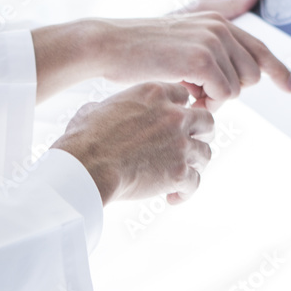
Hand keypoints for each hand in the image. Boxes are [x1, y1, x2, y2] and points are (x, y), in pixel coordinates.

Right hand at [52, 82, 214, 204]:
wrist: (87, 167)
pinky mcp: (179, 172)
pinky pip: (195, 182)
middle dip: (201, 133)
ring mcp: (180, 144)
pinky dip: (185, 191)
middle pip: (206, 121)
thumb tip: (101, 111)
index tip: (176, 120)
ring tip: (183, 173)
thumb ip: (110, 106)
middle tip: (192, 143)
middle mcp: (173, 115)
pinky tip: (171, 197)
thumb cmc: (84, 138)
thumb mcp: (95, 108)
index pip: (182, 96)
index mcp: (153, 94)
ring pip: (205, 152)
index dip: (180, 109)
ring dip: (195, 163)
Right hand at [97, 11, 290, 109]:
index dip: (279, 70)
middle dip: (229, 90)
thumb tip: (238, 82)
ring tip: (187, 89)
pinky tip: (185, 94)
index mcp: (216, 21)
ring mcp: (213, 41)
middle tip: (197, 91)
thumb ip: (212, 54)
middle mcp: (220, 27)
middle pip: (253, 75)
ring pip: (240, 88)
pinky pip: (224, 95)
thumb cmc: (138, 53)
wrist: (108, 45)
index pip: (260, 47)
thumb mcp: (181, 45)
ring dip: (215, 98)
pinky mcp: (203, 58)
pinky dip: (206, 103)